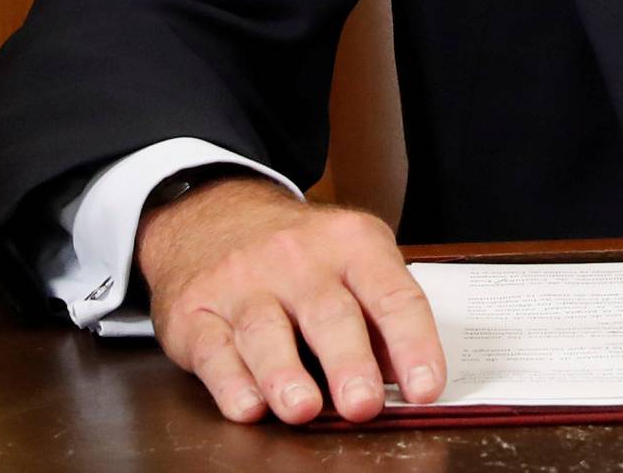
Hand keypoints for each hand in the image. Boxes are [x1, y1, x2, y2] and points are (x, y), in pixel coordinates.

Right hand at [138, 176, 445, 424]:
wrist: (215, 213)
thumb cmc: (298, 254)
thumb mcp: (349, 259)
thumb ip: (377, 315)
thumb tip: (407, 381)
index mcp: (351, 244)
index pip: (392, 294)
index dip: (413, 342)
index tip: (426, 387)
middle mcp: (298, 259)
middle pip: (329, 313)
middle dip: (349, 361)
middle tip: (364, 405)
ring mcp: (243, 283)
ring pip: (266, 330)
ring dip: (285, 373)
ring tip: (303, 409)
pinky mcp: (196, 311)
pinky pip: (214, 348)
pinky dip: (231, 381)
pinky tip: (248, 405)